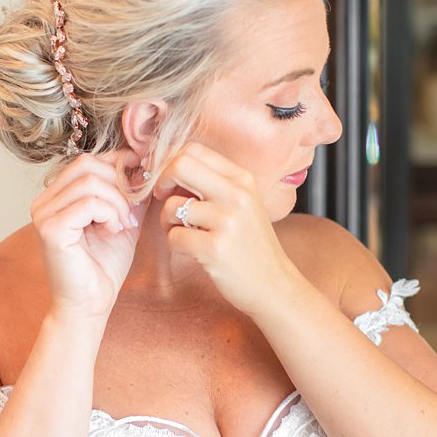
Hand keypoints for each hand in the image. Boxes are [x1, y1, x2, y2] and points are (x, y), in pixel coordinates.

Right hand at [30, 151, 140, 324]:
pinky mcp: (50, 229)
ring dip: (117, 201)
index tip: (139, 177)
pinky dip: (110, 214)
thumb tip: (145, 164)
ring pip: (89, 182)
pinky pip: (88, 203)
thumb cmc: (103, 268)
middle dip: (119, 183)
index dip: (116, 163)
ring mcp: (43, 214)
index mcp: (56, 196)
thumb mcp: (122, 220)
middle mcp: (44, 201)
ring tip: (124, 224)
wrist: (90, 306)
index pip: (86, 161)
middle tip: (132, 211)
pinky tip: (116, 231)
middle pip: (86, 165)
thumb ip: (129, 194)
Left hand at [156, 145, 295, 317]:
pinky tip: (193, 251)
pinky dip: (176, 244)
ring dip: (168, 221)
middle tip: (162, 198)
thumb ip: (214, 183)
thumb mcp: (243, 203)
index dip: (170, 162)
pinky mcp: (215, 248)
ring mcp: (227, 221)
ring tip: (184, 232)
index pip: (194, 150)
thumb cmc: (250, 244)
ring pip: (172, 206)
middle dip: (162, 181)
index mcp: (243, 179)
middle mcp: (237, 195)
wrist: (274, 286)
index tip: (167, 180)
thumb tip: (169, 166)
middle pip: (180, 165)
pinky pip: (174, 236)